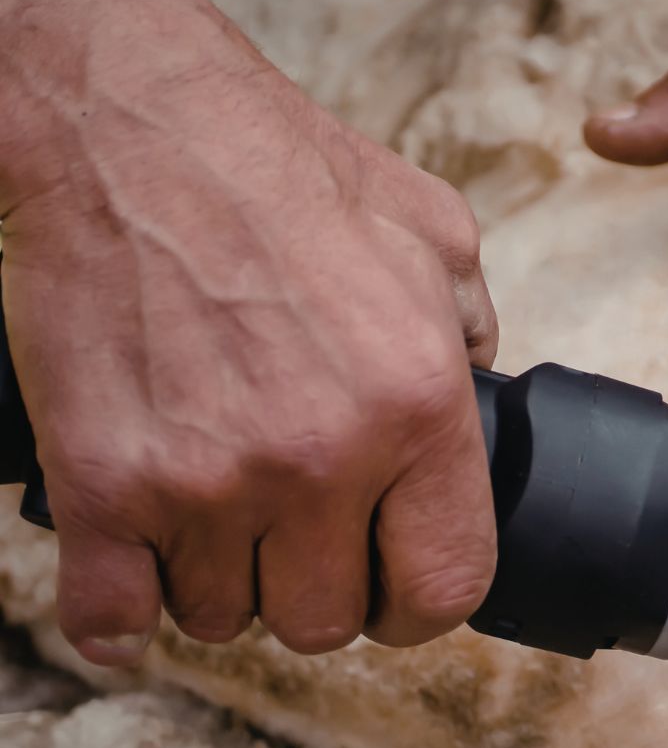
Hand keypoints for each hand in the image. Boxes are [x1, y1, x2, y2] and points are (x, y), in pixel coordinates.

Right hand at [0, 0, 498, 664]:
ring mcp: (207, 479)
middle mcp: (322, 459)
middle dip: (315, 587)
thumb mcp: (436, 233)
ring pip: (220, 619)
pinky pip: (111, 621)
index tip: (393, 585)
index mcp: (418, 405)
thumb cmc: (285, 171)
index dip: (420, 602)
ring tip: (216, 514)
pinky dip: (120, 616)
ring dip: (220, 582)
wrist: (133, 126)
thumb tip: (483, 387)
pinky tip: (136, 577)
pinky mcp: (104, 481)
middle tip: (295, 537)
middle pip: (325, 621)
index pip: (445, 588)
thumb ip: (476, 326)